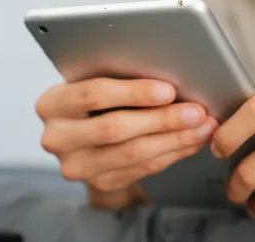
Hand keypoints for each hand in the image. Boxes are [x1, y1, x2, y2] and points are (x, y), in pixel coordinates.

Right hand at [36, 77, 217, 209]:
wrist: (84, 133)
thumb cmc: (96, 97)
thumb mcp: (97, 79)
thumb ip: (121, 76)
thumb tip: (171, 71)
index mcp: (52, 103)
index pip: (94, 95)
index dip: (134, 93)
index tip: (169, 90)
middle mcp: (57, 138)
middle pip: (115, 128)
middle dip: (162, 119)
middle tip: (196, 111)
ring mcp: (77, 165)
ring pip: (133, 154)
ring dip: (175, 140)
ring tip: (202, 127)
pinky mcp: (99, 182)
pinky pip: (142, 169)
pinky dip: (172, 153)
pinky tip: (191, 141)